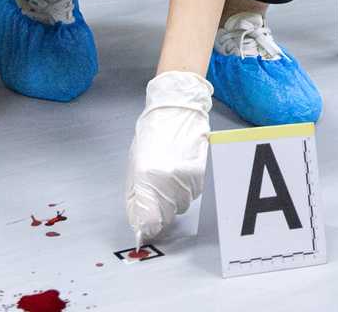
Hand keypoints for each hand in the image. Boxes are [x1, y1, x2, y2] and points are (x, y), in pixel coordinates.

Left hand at [125, 70, 212, 243]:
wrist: (176, 110)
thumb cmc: (152, 135)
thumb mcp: (134, 167)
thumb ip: (136, 199)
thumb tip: (141, 225)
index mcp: (146, 178)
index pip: (150, 222)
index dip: (148, 227)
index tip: (146, 228)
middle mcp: (168, 179)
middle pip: (167, 216)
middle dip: (160, 210)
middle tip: (156, 190)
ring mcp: (188, 176)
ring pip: (182, 205)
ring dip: (175, 198)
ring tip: (169, 175)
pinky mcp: (203, 173)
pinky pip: (194, 193)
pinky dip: (187, 188)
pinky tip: (181, 171)